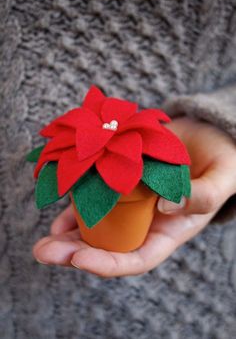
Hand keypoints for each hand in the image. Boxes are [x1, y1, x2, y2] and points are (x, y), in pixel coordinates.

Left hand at [33, 117, 235, 276]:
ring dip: (67, 235)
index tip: (79, 260)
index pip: (136, 257)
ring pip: (96, 225)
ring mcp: (129, 201)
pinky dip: (75, 205)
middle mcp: (144, 221)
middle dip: (75, 253)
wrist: (207, 138)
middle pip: (108, 246)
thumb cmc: (220, 163)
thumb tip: (168, 207)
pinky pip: (95, 197)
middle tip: (45, 252)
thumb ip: (202, 195)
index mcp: (169, 230)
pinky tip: (58, 209)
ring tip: (44, 240)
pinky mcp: (120, 181)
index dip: (108, 264)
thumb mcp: (221, 180)